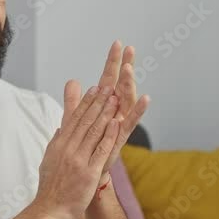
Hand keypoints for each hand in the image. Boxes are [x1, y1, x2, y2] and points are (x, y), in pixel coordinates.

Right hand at [35, 85, 120, 218]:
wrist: (50, 209)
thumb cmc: (51, 187)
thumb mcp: (49, 159)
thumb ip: (56, 142)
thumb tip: (61, 128)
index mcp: (59, 144)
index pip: (74, 119)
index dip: (86, 102)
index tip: (94, 88)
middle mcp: (68, 149)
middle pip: (85, 121)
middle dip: (98, 102)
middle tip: (109, 86)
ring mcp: (79, 160)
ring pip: (94, 131)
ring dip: (105, 113)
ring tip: (115, 99)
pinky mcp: (89, 172)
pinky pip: (101, 150)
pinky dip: (109, 136)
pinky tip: (117, 123)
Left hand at [63, 41, 149, 182]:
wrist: (83, 175)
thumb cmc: (82, 148)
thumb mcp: (75, 120)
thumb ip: (74, 101)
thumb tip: (73, 81)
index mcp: (103, 107)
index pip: (108, 79)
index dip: (112, 62)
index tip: (118, 43)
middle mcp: (114, 113)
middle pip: (121, 85)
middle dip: (125, 66)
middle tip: (129, 49)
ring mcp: (118, 124)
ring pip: (126, 100)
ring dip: (129, 83)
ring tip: (129, 68)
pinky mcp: (120, 137)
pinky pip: (131, 122)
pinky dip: (138, 110)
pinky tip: (145, 98)